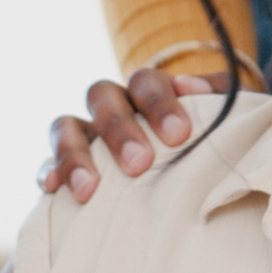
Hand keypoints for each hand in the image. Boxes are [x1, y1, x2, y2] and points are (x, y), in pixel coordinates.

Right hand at [42, 63, 228, 202]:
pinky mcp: (65, 168)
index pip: (146, 81)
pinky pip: (47, 162)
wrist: (193, 188)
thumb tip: (191, 88)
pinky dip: (49, 171)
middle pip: (103, 96)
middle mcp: (114, 107)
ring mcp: (86, 135)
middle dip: (119, 130)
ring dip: (75, 154)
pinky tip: (52, 188)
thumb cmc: (210, 149)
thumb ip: (218, 101)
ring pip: (66, 125)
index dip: (159, 103)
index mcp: (150, 92)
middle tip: (140, 164)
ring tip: (90, 191)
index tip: (180, 135)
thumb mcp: (224, 124)